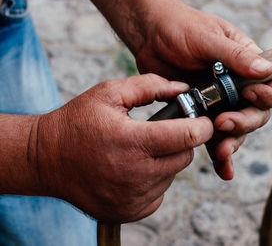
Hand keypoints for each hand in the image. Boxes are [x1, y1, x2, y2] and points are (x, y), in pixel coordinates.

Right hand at [34, 74, 212, 222]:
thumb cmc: (76, 123)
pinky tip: (135, 168)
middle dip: (181, 142)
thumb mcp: (109, 93)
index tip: (201, 121)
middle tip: (162, 132)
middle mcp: (135, 175)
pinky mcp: (130, 211)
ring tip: (140, 150)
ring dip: (165, 160)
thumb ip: (150, 85)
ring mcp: (132, 198)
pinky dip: (155, 179)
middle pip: (185, 157)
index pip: (188, 137)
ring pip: (173, 175)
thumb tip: (182, 88)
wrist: (45, 159)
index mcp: (132, 142)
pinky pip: (160, 193)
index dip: (201, 126)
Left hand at [129, 0, 271, 179]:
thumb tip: (266, 69)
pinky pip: (215, 139)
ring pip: (238, 130)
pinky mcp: (203, 115)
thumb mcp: (208, 37)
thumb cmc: (181, 27)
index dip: (269, 95)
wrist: (150, 36)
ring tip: (219, 149)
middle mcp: (239, 86)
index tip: (248, 93)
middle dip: (245, 122)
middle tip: (223, 122)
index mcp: (248, 63)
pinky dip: (221, 156)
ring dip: (233, 142)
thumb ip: (235, 55)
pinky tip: (223, 170)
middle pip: (258, 113)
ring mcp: (222, 102)